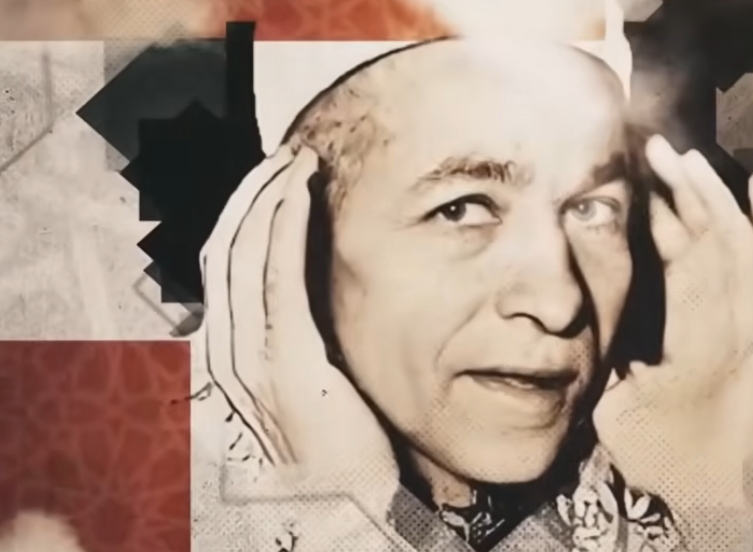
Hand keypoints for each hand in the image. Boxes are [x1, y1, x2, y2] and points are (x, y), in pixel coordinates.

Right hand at [200, 145, 398, 519]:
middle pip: (223, 247)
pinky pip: (275, 275)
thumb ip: (295, 335)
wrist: (346, 504)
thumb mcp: (307, 380)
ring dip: (268, 196)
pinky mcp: (282, 360)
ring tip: (297, 161)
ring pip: (241, 251)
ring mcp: (248, 356)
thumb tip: (306, 294)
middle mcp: (226, 350)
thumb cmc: (336, 445)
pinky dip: (284, 224)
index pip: (224, 265)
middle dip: (254, 192)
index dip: (247, 214)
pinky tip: (302, 193)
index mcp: (230, 352)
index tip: (279, 179)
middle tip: (287, 155)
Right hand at [594, 135, 752, 510]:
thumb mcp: (621, 421)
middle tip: (657, 148)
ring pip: (747, 247)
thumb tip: (590, 315)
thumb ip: (612, 363)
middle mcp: (742, 331)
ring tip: (687, 157)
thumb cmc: (667, 460)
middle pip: (720, 244)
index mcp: (701, 351)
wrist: (725, 493)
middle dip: (688, 190)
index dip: (663, 216)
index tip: (637, 176)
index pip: (689, 266)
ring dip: (717, 198)